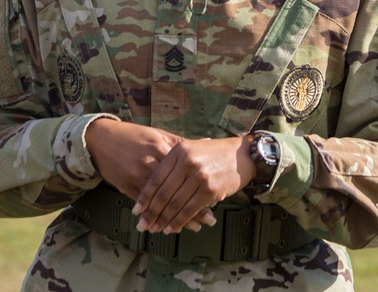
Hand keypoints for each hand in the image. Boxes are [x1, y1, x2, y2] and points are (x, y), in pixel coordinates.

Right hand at [84, 120, 215, 232]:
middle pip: (174, 189)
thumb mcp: (156, 133)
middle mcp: (149, 162)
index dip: (198, 186)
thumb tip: (205, 141)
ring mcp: (137, 175)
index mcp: (159, 147)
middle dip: (193, 207)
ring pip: (160, 201)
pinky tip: (165, 225)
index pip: (184, 171)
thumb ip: (179, 143)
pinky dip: (155, 216)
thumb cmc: (131, 135)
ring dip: (176, 216)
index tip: (214, 199)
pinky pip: (144, 204)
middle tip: (208, 220)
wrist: (101, 138)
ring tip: (193, 228)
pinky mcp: (126, 185)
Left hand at [132, 136, 256, 234]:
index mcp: (177, 151)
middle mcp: (186, 163)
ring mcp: (198, 177)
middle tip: (142, 224)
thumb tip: (152, 185)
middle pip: (163, 193)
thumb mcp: (190, 148)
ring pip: (175, 204)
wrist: (241, 155)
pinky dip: (179, 221)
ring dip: (163, 220)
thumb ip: (172, 162)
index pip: (156, 178)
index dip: (145, 196)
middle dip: (151, 212)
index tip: (136, 210)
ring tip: (155, 229)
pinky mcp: (210, 190)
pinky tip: (172, 228)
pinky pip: (190, 210)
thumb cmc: (213, 153)